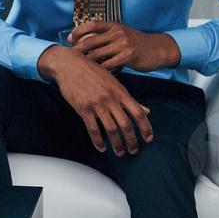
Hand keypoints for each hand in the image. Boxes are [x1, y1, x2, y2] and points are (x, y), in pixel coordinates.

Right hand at [38, 45, 152, 155]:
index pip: (138, 112)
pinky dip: (98, 141)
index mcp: (121, 92)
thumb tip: (146, 111)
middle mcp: (111, 99)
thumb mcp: (114, 82)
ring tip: (119, 153)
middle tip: (134, 151)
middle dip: (132, 141)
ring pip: (111, 129)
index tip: (148, 139)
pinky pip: (93, 129)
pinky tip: (102, 148)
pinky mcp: (83, 108)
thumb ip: (130, 99)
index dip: (145, 127)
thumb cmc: (93, 72)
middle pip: (126, 124)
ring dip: (117, 144)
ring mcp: (97, 104)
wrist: (70, 64)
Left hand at [67, 21, 180, 72]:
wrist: (158, 49)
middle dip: (78, 49)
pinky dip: (100, 69)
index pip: (92, 24)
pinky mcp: (128, 56)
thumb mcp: (122, 34)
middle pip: (91, 40)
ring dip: (87, 62)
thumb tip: (86, 42)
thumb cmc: (137, 43)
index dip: (79, 31)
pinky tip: (95, 74)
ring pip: (98, 54)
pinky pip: (108, 64)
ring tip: (78, 68)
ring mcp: (122, 44)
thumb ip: (107, 36)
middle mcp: (117, 33)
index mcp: (114, 26)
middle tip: (69, 57)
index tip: (69, 39)